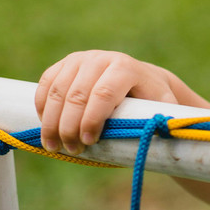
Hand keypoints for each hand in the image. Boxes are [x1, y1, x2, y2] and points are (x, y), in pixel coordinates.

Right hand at [35, 51, 183, 154]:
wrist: (140, 78)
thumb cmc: (152, 99)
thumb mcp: (163, 106)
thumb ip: (165, 118)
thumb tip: (167, 134)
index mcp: (125, 68)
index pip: (103, 93)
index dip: (92, 119)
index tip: (88, 142)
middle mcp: (100, 59)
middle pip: (77, 95)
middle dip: (70, 126)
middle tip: (71, 150)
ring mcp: (80, 59)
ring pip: (57, 91)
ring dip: (51, 121)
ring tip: (53, 146)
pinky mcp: (64, 64)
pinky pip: (46, 84)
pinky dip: (42, 107)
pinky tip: (45, 126)